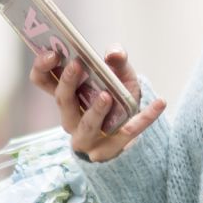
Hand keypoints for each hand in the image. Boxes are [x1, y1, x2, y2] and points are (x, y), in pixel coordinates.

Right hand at [29, 46, 166, 164]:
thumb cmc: (117, 101)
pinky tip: (160, 103)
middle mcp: (71, 118)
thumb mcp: (119, 77)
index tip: (53, 53)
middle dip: (68, 82)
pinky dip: (145, 118)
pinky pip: (127, 134)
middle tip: (78, 64)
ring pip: (87, 125)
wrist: (129, 135)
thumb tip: (113, 53)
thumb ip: (117, 61)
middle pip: (63, 101)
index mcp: (67, 97)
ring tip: (107, 96)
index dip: (42, 67)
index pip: (42, 81)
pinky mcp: (110, 149)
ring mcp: (88, 138)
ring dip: (96, 110)